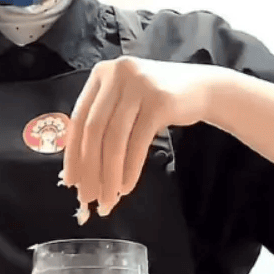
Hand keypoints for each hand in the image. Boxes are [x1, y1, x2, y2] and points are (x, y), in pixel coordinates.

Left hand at [62, 57, 217, 212]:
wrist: (202, 88)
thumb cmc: (157, 102)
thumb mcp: (125, 104)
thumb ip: (103, 125)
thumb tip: (80, 172)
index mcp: (101, 74)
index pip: (79, 119)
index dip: (72, 154)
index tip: (70, 183)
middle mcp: (117, 74)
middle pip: (94, 131)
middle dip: (89, 169)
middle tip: (88, 198)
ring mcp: (139, 85)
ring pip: (115, 139)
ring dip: (109, 175)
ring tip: (109, 199)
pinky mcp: (160, 100)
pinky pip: (138, 142)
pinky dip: (130, 168)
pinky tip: (126, 187)